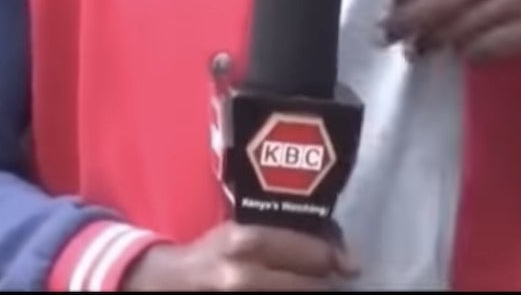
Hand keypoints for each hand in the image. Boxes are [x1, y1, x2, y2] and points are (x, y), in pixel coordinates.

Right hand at [121, 221, 358, 290]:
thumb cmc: (215, 251)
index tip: (339, 264)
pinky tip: (286, 291)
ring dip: (309, 291)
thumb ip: (293, 236)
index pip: (316, 255)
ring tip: (302, 284)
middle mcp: (244, 275)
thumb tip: (351, 263)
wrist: (168, 282)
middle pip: (315, 285)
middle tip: (320, 278)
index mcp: (248, 241)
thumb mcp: (246, 231)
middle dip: (324, 282)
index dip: (332, 259)